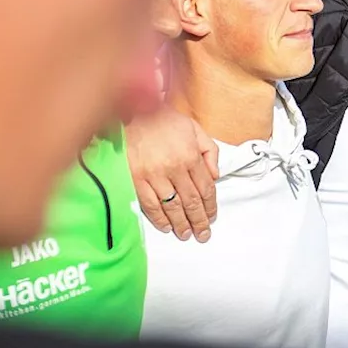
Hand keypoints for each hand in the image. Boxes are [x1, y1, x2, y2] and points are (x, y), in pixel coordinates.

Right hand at [126, 106, 219, 241]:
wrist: (132, 112)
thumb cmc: (165, 120)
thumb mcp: (195, 129)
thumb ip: (209, 151)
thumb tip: (215, 176)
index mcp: (191, 156)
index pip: (206, 188)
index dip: (211, 206)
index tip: (213, 217)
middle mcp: (174, 169)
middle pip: (191, 201)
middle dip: (199, 221)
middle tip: (203, 235)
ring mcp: (153, 176)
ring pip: (172, 206)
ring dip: (181, 224)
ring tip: (187, 234)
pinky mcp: (134, 179)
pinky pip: (149, 204)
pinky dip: (159, 218)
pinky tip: (166, 226)